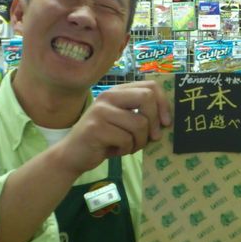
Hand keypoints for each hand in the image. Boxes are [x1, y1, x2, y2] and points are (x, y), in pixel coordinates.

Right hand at [54, 81, 170, 175]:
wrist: (73, 155)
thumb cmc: (104, 139)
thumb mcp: (123, 121)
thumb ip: (140, 114)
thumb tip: (167, 119)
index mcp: (117, 91)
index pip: (150, 86)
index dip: (163, 104)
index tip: (165, 123)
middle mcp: (108, 96)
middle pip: (147, 98)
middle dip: (154, 122)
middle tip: (152, 138)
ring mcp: (100, 111)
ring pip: (139, 124)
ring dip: (139, 142)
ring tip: (128, 146)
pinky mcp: (96, 128)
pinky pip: (126, 139)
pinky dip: (126, 150)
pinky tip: (114, 151)